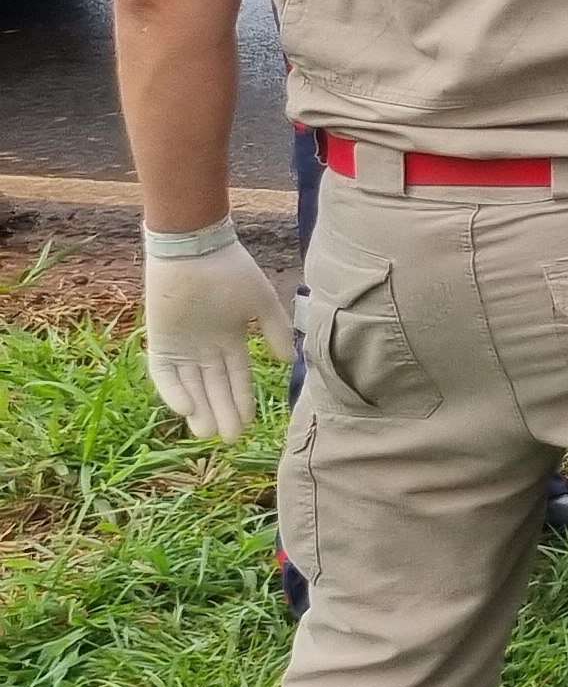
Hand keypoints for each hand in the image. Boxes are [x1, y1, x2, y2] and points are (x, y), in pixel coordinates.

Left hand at [142, 224, 291, 440]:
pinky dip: (173, 390)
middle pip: (213, 387)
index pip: (237, 377)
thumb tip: (288, 360)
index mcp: (230, 338)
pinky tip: (187, 408)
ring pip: (191, 385)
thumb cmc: (232, 271)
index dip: (242, 400)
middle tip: (229, 439)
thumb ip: (275, 330)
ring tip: (208, 432)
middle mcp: (205, 347)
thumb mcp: (262, 302)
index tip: (249, 425)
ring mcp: (182, 345)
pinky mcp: (160, 340)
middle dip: (222, 412)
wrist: (195, 248)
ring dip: (199, 408)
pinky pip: (164, 373)